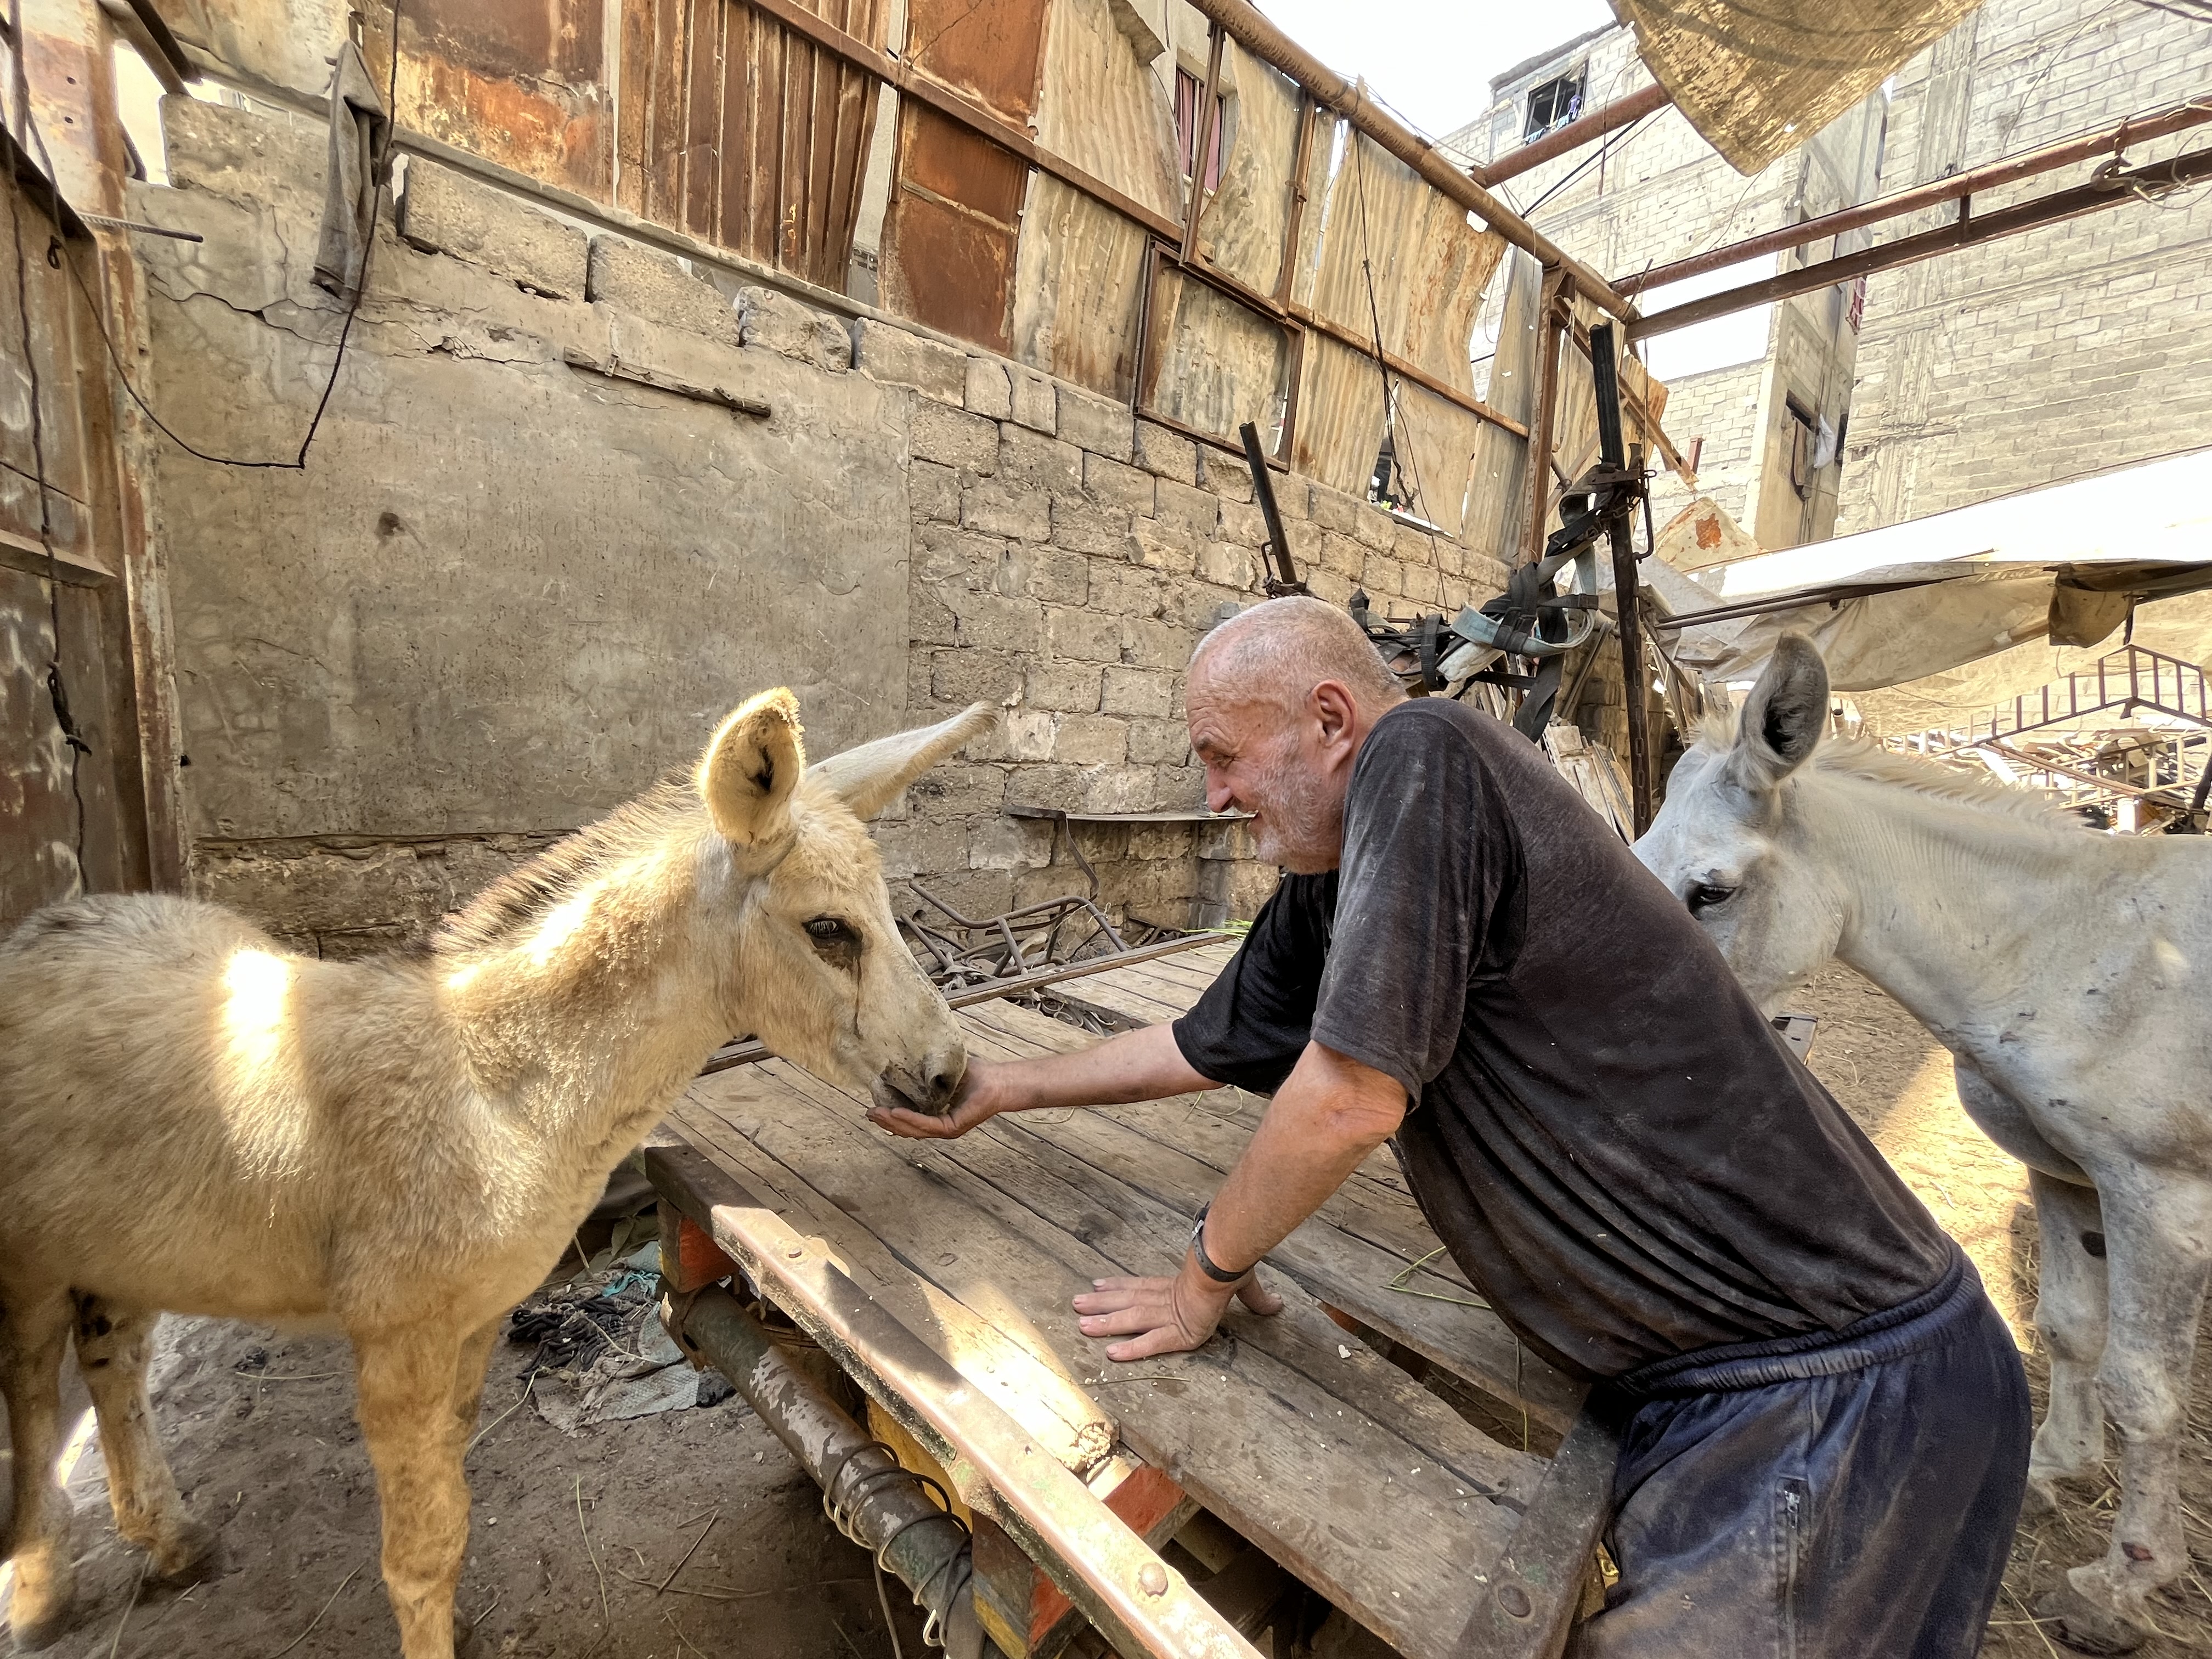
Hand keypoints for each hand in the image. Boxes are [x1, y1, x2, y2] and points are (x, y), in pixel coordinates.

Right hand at [866, 1056, 1008, 1139]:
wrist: (999, 1080)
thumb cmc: (976, 1075)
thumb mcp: (943, 1073)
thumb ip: (924, 1074)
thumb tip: (902, 1059)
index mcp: (937, 1117)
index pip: (909, 1122)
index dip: (890, 1118)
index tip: (872, 1109)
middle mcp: (940, 1127)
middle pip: (907, 1130)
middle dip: (886, 1123)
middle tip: (868, 1114)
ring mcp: (947, 1129)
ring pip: (914, 1130)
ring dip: (893, 1123)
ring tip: (876, 1114)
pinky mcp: (954, 1127)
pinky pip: (927, 1125)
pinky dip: (910, 1119)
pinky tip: (895, 1113)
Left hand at [1072, 1257, 1284, 1361]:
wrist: (1227, 1263)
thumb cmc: (1232, 1267)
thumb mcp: (1245, 1285)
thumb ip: (1256, 1299)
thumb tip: (1279, 1305)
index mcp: (1179, 1287)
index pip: (1143, 1287)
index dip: (1120, 1287)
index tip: (1098, 1285)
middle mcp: (1168, 1300)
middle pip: (1128, 1303)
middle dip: (1101, 1305)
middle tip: (1075, 1305)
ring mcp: (1171, 1315)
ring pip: (1131, 1320)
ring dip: (1105, 1323)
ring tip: (1080, 1325)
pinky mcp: (1179, 1332)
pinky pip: (1152, 1343)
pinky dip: (1132, 1349)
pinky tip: (1111, 1355)